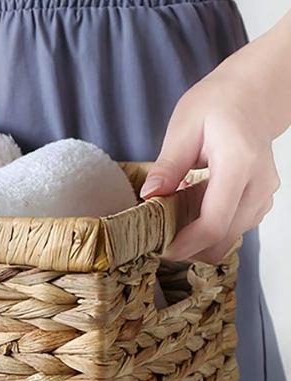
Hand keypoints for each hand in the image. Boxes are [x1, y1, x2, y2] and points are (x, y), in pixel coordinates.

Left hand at [141, 69, 280, 263]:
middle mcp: (259, 183)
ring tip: (170, 224)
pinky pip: (235, 228)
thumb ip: (167, 165)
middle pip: (223, 238)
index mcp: (239, 164)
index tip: (162, 249)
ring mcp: (264, 194)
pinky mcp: (261, 200)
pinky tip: (189, 215)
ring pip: (230, 238)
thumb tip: (149, 196)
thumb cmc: (217, 105)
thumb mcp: (183, 127)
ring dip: (199, 241)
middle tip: (157, 240)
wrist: (251, 96)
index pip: (214, 222)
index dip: (186, 244)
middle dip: (189, 248)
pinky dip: (211, 231)